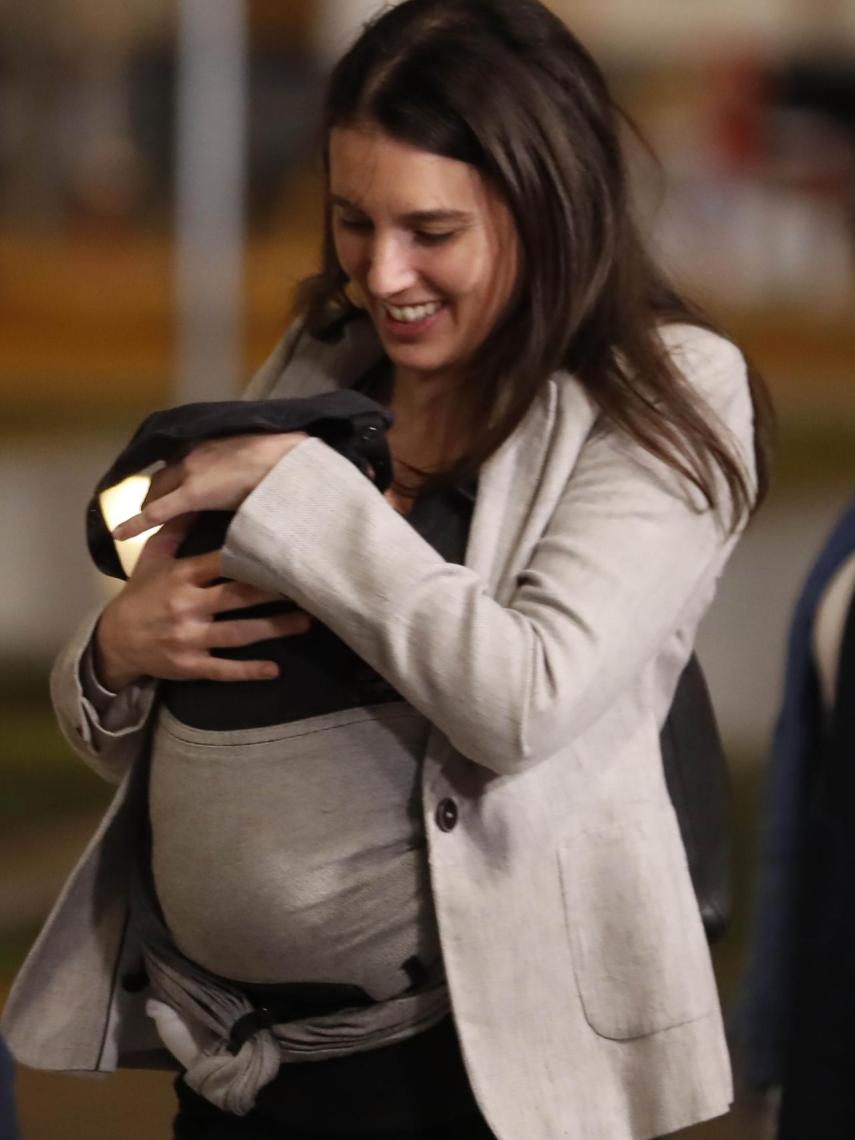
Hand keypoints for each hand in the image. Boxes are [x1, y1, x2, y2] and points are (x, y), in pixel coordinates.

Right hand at [94, 518, 310, 689]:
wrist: (113, 641)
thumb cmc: (140, 595)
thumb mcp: (152, 558)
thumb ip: (175, 531)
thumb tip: (195, 499)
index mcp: (180, 577)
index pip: (220, 564)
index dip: (250, 559)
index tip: (281, 552)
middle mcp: (186, 606)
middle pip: (237, 597)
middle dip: (272, 592)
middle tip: (306, 586)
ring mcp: (189, 638)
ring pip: (238, 633)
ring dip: (274, 628)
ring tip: (306, 621)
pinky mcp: (191, 665)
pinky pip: (224, 669)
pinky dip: (249, 670)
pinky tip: (275, 670)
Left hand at [111, 431, 307, 541]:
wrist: (292, 456)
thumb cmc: (286, 455)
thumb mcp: (263, 452)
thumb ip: (250, 462)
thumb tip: (257, 474)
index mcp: (210, 441)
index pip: (181, 459)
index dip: (173, 475)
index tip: (169, 484)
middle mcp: (195, 452)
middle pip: (165, 475)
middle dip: (157, 492)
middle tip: (153, 509)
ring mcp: (192, 470)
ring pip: (159, 491)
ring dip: (153, 504)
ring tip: (147, 522)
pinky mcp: (194, 492)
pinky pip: (157, 511)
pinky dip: (137, 522)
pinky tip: (120, 534)